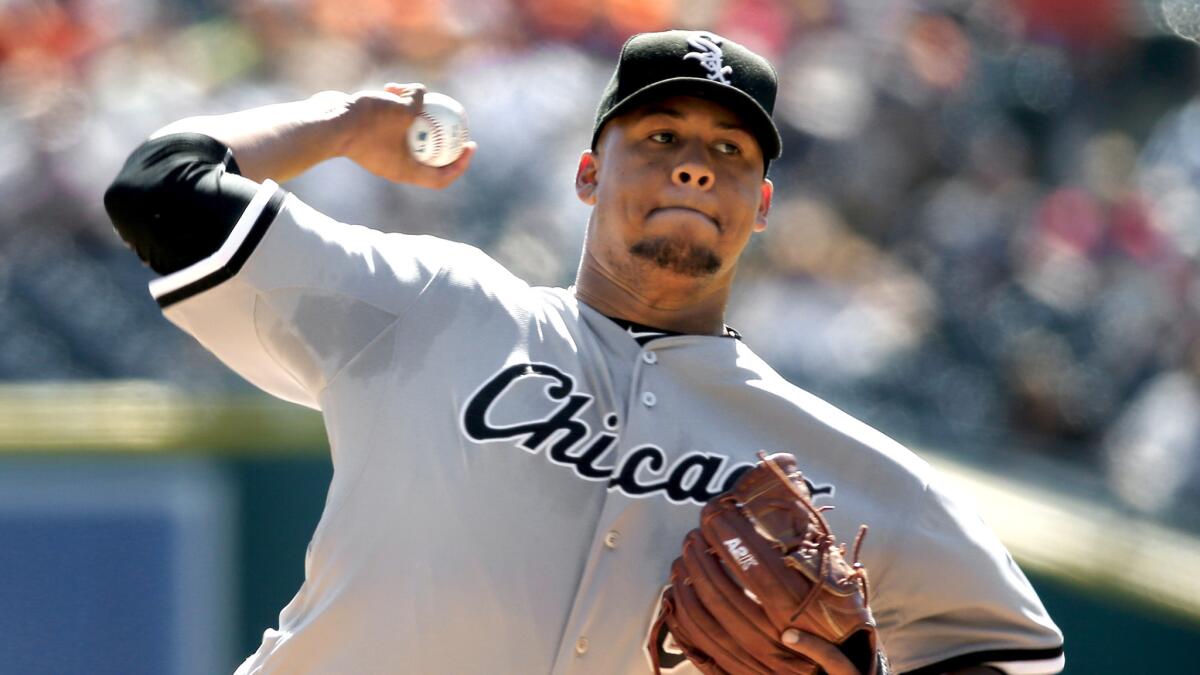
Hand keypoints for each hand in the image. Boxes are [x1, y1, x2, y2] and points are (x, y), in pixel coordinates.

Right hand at [336, 83, 475, 188]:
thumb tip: (425, 95)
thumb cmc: (364, 123)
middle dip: (445, 139)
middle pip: (429, 156)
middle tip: (458, 122)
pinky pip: (392, 121)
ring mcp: (385, 149)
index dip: (460, 165)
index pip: (440, 178)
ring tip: (415, 93)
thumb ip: (416, 105)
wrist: (327, 123)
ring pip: (411, 132)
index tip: (469, 146)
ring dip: (417, 113)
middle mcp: (397, 162)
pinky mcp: (373, 134)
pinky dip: (395, 106)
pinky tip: (392, 86)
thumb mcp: (399, 111)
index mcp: (406, 170)